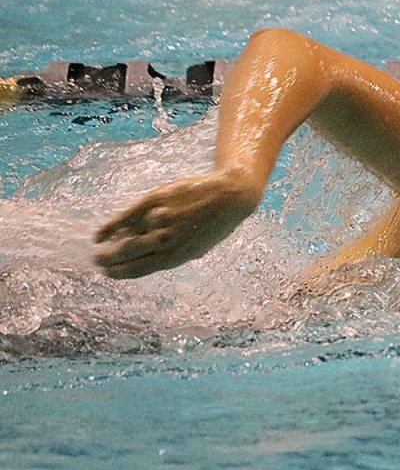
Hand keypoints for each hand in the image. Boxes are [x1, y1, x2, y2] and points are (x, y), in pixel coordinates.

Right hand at [94, 169, 259, 278]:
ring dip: (111, 245)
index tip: (108, 274)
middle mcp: (169, 238)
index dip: (122, 272)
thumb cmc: (212, 225)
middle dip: (111, 260)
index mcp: (179, 254)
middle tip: (98, 262)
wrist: (230, 195)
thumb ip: (170, 253)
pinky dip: (113, 225)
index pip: (143, 268)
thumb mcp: (196, 247)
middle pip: (132, 253)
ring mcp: (162, 218)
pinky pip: (129, 215)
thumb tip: (142, 258)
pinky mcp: (157, 199)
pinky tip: (102, 233)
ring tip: (98, 249)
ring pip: (129, 235)